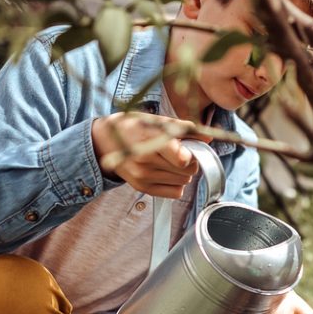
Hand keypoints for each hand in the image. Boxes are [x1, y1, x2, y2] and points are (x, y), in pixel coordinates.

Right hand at [91, 112, 210, 197]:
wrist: (104, 141)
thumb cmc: (133, 127)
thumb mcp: (157, 121)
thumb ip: (185, 129)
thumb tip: (208, 138)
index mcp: (150, 142)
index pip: (183, 160)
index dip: (191, 155)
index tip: (187, 149)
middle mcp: (146, 163)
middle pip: (188, 172)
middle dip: (190, 162)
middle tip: (180, 153)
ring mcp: (143, 177)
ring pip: (183, 182)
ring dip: (183, 173)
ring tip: (170, 161)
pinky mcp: (142, 188)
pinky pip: (175, 193)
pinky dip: (176, 184)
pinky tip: (166, 172)